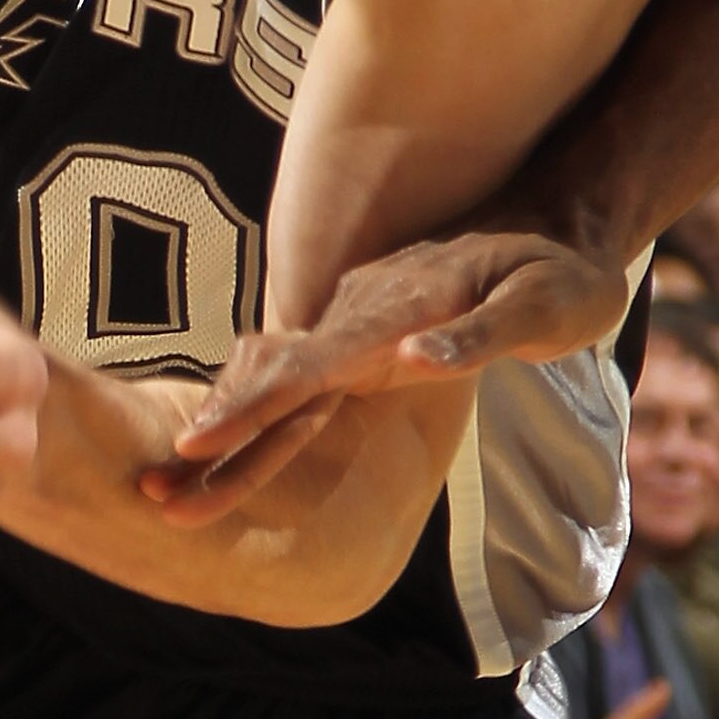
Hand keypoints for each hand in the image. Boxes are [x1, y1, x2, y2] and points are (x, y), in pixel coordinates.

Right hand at [154, 224, 633, 524]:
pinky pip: (291, 373)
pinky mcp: (361, 332)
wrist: (561, 220)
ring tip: (167, 486)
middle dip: (212, 439)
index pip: (308, 369)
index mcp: (394, 312)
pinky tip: (216, 438)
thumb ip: (477, 336)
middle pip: (270, 380)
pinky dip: (248, 407)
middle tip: (154, 497)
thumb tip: (409, 357)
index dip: (250, 409)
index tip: (195, 443)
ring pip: (270, 376)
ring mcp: (355, 321)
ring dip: (220, 429)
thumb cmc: (564, 275)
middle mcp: (360, 314)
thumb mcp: (545, 308)